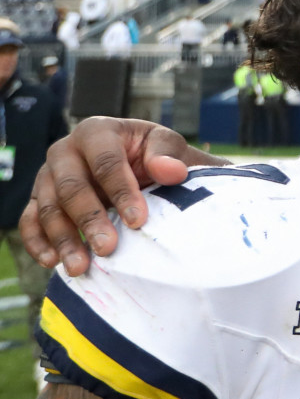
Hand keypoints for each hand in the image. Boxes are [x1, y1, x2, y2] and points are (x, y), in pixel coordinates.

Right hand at [20, 117, 218, 275]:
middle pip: (71, 187)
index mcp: (96, 132)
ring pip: (47, 208)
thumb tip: (171, 171)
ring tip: (80, 267)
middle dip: (89, 219)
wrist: (138, 166)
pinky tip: (52, 262)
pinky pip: (29, 221)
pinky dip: (37, 243)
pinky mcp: (37, 199)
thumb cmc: (153, 154)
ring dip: (63, 239)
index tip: (138, 221)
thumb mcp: (166, 145)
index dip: (122, 191)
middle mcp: (65, 151)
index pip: (106, 162)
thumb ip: (167, 154)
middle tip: (107, 248)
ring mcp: (47, 176)